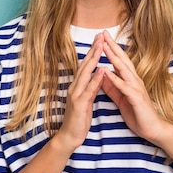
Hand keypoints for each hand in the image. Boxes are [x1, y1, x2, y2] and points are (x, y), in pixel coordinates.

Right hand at [56, 32, 104, 150]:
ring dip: (94, 59)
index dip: (93, 51)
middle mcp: (75, 86)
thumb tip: (99, 75)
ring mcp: (76, 94)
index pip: (87, 65)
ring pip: (85, 73)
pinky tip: (102, 70)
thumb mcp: (87, 100)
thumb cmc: (79, 119)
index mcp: (78, 85)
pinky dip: (96, 79)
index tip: (101, 39)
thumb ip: (92, 87)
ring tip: (101, 46)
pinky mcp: (79, 104)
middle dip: (94, 49)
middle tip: (101, 35)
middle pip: (85, 64)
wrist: (70, 136)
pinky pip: (89, 89)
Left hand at [100, 30, 168, 142]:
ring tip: (104, 46)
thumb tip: (102, 76)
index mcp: (130, 80)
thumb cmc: (137, 113)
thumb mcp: (121, 98)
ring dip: (113, 57)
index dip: (111, 49)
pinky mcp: (136, 97)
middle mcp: (134, 80)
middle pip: (122, 59)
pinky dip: (115, 79)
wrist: (152, 128)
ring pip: (123, 69)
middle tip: (103, 33)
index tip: (101, 37)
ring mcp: (136, 88)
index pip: (119, 61)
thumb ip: (112, 87)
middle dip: (112, 46)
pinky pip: (124, 86)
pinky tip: (107, 72)